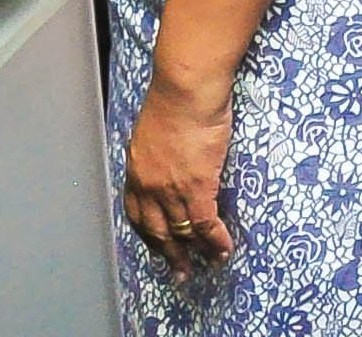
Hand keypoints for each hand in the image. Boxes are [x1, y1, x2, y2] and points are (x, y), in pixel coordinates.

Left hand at [121, 80, 238, 268]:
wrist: (186, 89)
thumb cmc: (174, 98)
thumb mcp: (153, 130)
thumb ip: (156, 151)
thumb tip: (167, 155)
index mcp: (137, 172)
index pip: (138, 215)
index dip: (149, 235)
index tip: (159, 246)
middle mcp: (149, 187)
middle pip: (158, 231)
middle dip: (170, 254)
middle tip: (180, 271)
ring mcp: (172, 190)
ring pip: (183, 232)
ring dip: (196, 253)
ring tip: (208, 265)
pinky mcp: (198, 187)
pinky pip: (206, 223)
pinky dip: (216, 240)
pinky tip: (224, 249)